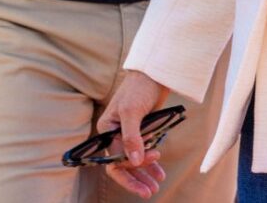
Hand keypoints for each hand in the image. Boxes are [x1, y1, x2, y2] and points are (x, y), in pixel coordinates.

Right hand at [98, 71, 169, 197]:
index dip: (129, 169)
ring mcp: (127, 134)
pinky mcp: (140, 133)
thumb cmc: (138, 89)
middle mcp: (114, 134)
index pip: (113, 157)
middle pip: (121, 163)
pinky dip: (151, 163)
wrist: (153, 75)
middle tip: (150, 192)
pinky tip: (160, 173)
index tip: (148, 170)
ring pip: (133, 161)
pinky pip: (142, 153)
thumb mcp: (132, 112)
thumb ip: (132, 137)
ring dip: (144, 173)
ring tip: (157, 184)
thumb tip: (134, 161)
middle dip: (135, 178)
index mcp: (106, 129)